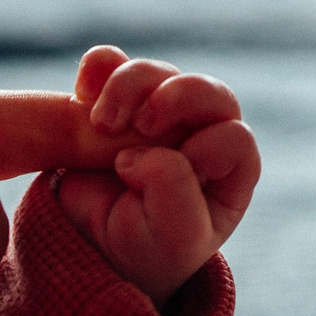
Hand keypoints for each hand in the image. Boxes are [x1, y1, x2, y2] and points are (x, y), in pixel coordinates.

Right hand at [54, 48, 260, 306]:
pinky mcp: (113, 103)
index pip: (233, 139)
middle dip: (176, 97)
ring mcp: (156, 113)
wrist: (87, 249)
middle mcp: (199, 133)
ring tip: (100, 123)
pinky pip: (109, 63)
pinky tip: (82, 96)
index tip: (166, 180)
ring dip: (128, 86)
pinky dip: (96, 69)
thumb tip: (140, 148)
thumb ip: (174, 192)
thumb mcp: (173, 239)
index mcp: (228, 170)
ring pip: (156, 72)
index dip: (202, 152)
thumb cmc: (144, 251)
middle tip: (144, 124)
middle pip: (205, 91)